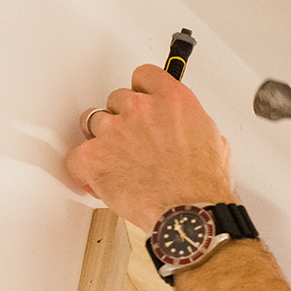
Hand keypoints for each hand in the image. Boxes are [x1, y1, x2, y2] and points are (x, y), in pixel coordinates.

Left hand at [67, 64, 236, 231]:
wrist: (190, 215)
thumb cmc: (204, 186)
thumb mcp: (214, 142)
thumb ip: (190, 124)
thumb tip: (183, 129)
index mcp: (173, 100)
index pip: (144, 75)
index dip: (142, 91)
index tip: (143, 101)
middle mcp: (141, 108)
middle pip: (116, 99)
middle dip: (123, 119)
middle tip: (134, 143)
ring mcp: (114, 130)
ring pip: (93, 122)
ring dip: (104, 140)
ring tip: (119, 163)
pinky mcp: (94, 157)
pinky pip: (75, 156)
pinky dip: (84, 169)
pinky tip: (100, 178)